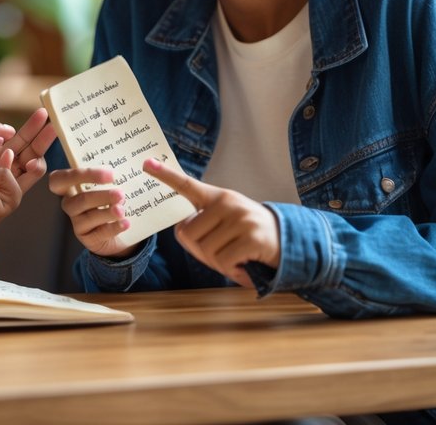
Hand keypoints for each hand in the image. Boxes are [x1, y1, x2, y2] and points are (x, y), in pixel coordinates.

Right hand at [47, 166, 137, 259]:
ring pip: (89, 216)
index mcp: (70, 187)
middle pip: (79, 199)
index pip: (59, 179)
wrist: (117, 230)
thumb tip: (131, 167)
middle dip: (101, 196)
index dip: (79, 175)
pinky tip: (125, 223)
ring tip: (122, 210)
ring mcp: (77, 223)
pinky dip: (113, 227)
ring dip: (107, 212)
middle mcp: (70, 204)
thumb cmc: (111, 202)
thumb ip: (112, 178)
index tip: (109, 175)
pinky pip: (99, 233)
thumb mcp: (108, 186)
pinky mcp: (87, 238)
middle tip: (120, 194)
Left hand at [143, 158, 280, 286]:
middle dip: (200, 252)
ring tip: (235, 258)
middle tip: (221, 253)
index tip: (146, 163)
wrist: (288, 241)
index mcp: (217, 197)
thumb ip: (203, 224)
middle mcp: (227, 203)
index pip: (188, 184)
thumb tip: (182, 233)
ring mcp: (240, 219)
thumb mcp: (226, 221)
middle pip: (188, 235)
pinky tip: (244, 267)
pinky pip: (224, 262)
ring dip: (218, 264)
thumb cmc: (248, 234)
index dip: (166, 175)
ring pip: (206, 251)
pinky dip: (232, 271)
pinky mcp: (252, 238)